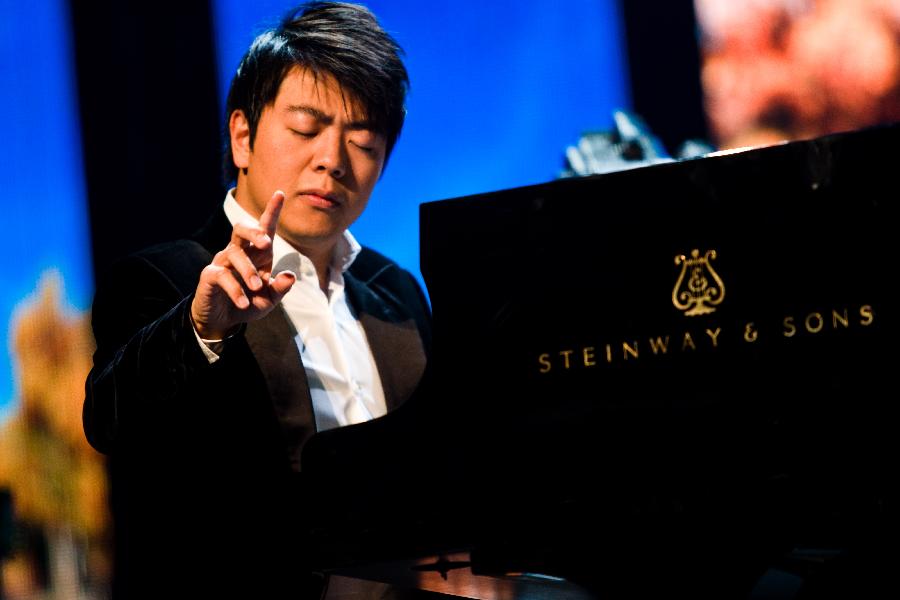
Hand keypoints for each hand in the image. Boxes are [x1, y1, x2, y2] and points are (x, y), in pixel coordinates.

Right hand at [191, 191, 295, 338]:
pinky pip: (222, 275)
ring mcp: (222, 262)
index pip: (264, 229)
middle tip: (267, 244)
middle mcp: (239, 253)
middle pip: (241, 229)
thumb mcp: (269, 300)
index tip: (280, 193)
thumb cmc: (248, 304)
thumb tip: (290, 275)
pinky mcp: (209, 275)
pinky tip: (243, 302)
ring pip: (234, 253)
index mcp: (257, 255)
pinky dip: (235, 289)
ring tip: (257, 288)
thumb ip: (281, 289)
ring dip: (248, 271)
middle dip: (255, 231)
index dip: (272, 211)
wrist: (223, 322)